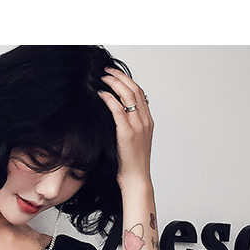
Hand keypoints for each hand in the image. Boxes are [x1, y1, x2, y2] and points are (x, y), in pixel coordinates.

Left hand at [96, 66, 153, 188]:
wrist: (136, 178)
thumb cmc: (132, 163)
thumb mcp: (134, 140)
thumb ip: (129, 125)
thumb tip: (117, 115)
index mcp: (148, 121)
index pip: (140, 93)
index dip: (128, 80)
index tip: (117, 74)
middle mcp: (145, 120)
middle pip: (134, 89)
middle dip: (120, 76)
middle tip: (107, 71)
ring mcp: (137, 126)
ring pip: (127, 95)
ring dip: (114, 83)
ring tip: (103, 78)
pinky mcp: (127, 133)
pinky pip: (117, 109)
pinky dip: (108, 98)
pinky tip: (100, 93)